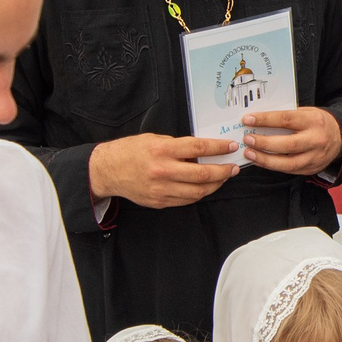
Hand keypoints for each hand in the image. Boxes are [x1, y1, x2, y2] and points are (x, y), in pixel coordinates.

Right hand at [88, 134, 239, 207]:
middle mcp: (163, 170)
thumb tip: (202, 152)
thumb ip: (178, 146)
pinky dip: (199, 194)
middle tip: (233, 167)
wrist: (107, 171)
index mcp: (162, 150)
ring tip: (223, 177)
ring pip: (198, 191)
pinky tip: (205, 187)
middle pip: (203, 174)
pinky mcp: (159, 202)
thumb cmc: (131, 151)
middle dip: (223, 171)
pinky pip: (186, 200)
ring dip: (215, 185)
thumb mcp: (154, 139)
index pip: (199, 148)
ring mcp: (161, 189)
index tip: (231, 146)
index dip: (219, 148)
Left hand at [239, 106, 341, 176]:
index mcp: (314, 121)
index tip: (248, 120)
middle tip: (248, 139)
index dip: (266, 120)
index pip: (286, 119)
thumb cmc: (318, 122)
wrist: (341, 138)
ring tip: (250, 153)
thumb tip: (260, 120)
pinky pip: (289, 170)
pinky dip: (272, 166)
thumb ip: (287, 116)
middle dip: (264, 143)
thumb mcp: (307, 112)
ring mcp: (315, 157)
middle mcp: (316, 140)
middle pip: (287, 144)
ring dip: (265, 159)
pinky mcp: (311, 169)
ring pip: (288, 163)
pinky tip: (260, 161)